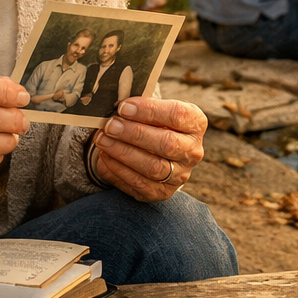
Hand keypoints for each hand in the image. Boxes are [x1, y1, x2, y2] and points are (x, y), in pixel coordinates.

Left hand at [91, 96, 205, 201]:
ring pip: (153, 167)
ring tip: (103, 140)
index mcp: (195, 123)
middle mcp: (192, 151)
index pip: (177, 115)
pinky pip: (139, 184)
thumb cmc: (153, 121)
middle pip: (167, 144)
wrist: (157, 148)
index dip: (149, 110)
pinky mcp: (163, 192)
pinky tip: (105, 156)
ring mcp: (180, 174)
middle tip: (110, 125)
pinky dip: (118, 170)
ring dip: (123, 153)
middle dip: (134, 134)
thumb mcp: (154, 108)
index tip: (123, 107)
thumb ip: (140, 106)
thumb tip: (116, 104)